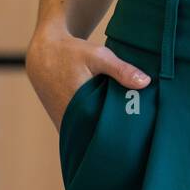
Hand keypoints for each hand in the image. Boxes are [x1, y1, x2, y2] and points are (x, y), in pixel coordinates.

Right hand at [26, 30, 152, 131]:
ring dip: (104, 132)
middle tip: (137, 133)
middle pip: (98, 136)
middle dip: (116, 135)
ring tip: (127, 130)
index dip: (122, 134)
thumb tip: (146, 82)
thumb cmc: (71, 53)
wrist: (44, 54)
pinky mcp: (63, 123)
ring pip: (89, 135)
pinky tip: (110, 122)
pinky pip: (82, 131)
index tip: (140, 134)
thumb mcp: (98, 56)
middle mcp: (70, 121)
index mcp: (79, 108)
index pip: (105, 132)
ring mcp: (65, 124)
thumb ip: (121, 70)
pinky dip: (94, 128)